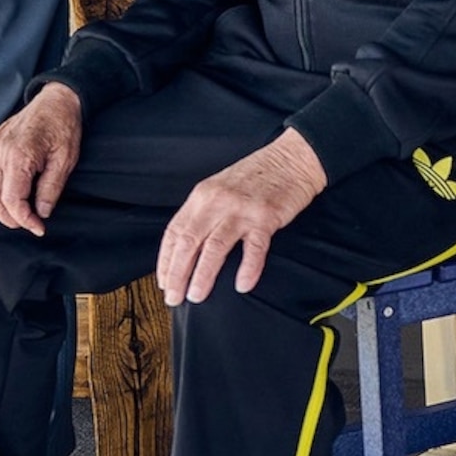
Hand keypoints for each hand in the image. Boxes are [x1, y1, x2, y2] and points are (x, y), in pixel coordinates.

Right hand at [0, 84, 82, 230]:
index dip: (25, 219)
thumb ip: (51, 189)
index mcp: (18, 155)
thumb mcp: (65, 160)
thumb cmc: (62, 128)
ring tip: (14, 217)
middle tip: (30, 223)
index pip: (12, 200)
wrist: (55, 102)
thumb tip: (41, 214)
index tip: (39, 227)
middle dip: (11, 218)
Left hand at [158, 130, 329, 303]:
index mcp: (202, 195)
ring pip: (214, 247)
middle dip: (177, 273)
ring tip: (196, 296)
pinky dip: (247, 269)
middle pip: (188, 242)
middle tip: (172, 297)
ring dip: (202, 275)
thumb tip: (188, 248)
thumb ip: (205, 213)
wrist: (292, 159)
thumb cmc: (257, 176)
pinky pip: (254, 248)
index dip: (165, 260)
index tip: (163, 282)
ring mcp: (241, 209)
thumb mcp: (221, 188)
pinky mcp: (266, 217)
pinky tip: (243, 285)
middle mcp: (217, 201)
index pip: (174, 232)